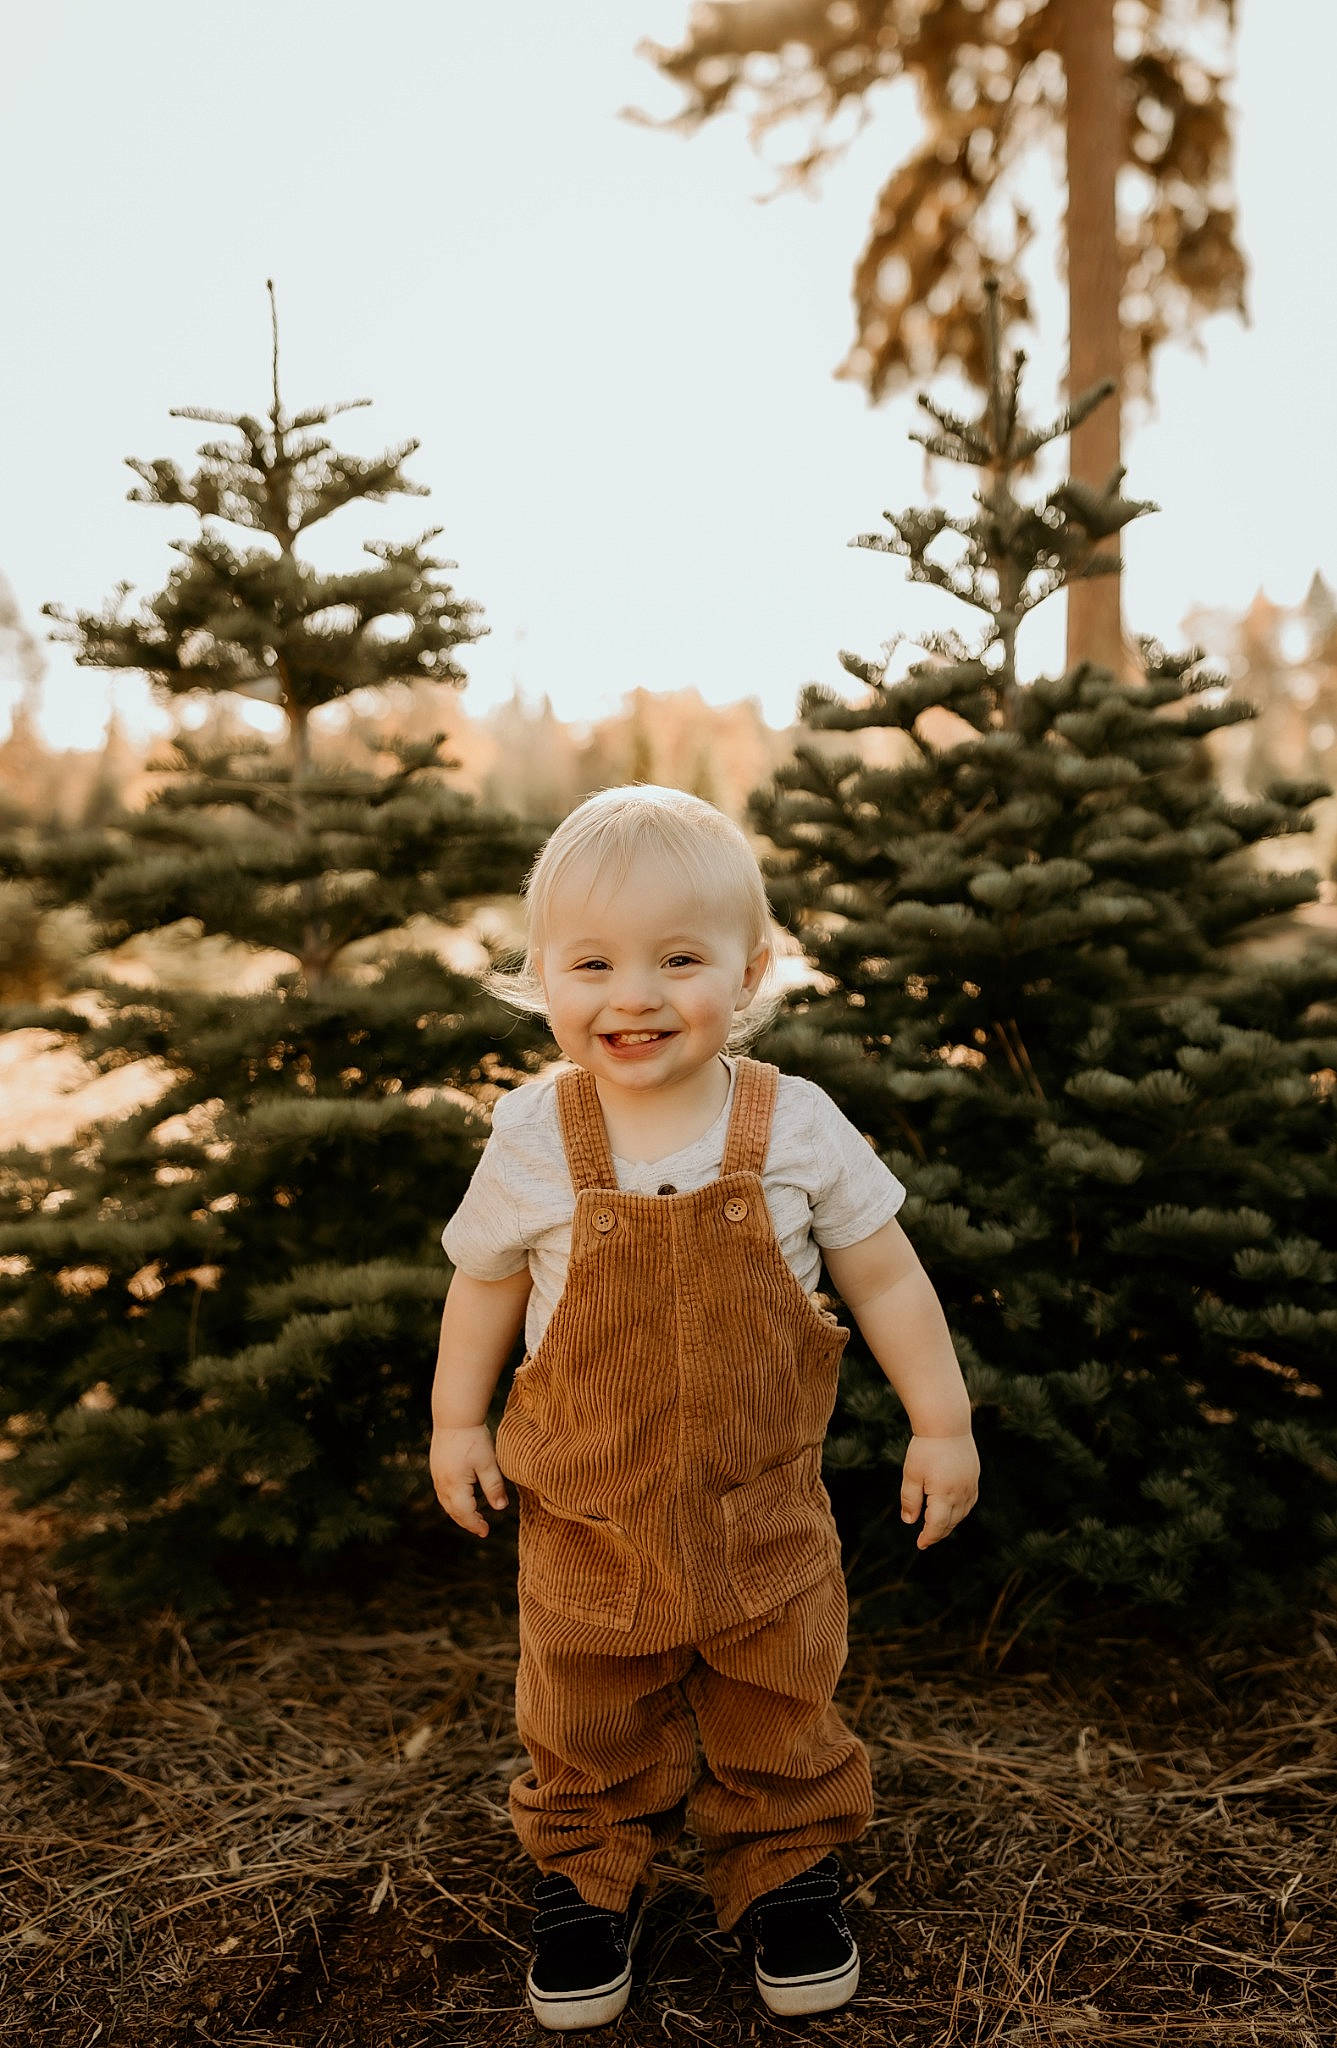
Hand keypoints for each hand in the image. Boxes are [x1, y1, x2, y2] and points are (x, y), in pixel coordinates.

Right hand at [430, 1423, 509, 1538]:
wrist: (454, 1416)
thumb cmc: (473, 1439)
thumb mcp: (488, 1463)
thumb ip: (494, 1487)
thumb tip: (500, 1509)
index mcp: (454, 1485)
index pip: (465, 1513)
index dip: (475, 1524)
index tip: (486, 1532)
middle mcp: (442, 1484)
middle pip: (453, 1511)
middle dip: (467, 1521)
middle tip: (481, 1528)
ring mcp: (436, 1475)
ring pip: (446, 1502)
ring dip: (459, 1512)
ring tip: (473, 1517)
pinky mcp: (436, 1467)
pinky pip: (443, 1492)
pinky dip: (453, 1501)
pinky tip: (462, 1498)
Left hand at [900, 1431, 978, 1548]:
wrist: (947, 1424)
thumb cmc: (925, 1448)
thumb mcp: (911, 1474)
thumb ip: (910, 1500)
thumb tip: (910, 1521)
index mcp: (944, 1494)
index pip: (937, 1525)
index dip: (928, 1537)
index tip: (920, 1544)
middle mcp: (961, 1493)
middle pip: (951, 1522)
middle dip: (938, 1533)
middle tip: (926, 1539)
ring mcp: (970, 1485)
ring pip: (962, 1513)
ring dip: (950, 1523)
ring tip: (937, 1527)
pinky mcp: (974, 1476)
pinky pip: (970, 1501)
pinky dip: (961, 1510)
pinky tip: (953, 1510)